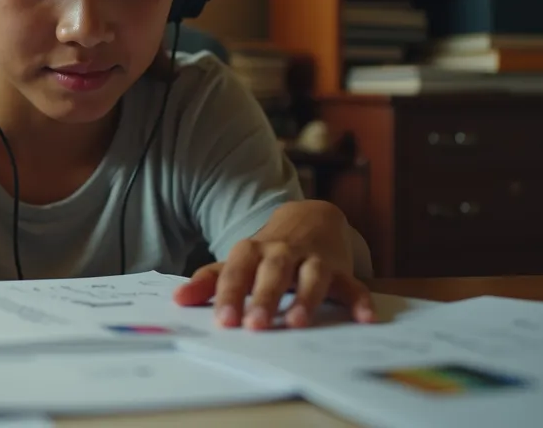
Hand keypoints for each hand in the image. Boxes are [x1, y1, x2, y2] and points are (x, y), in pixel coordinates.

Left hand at [172, 200, 374, 329]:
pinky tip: (365, 317)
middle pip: (273, 272)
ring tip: (298, 324)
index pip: (238, 272)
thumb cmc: (268, 250)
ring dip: (306, 299)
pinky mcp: (340, 269)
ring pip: (312, 276)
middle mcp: (283, 252)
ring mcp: (314, 258)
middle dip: (265, 298)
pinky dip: (360, 300)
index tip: (224, 321)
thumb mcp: (239, 261)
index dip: (230, 294)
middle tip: (255, 326)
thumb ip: (211, 281)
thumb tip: (178, 301)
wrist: (311, 217)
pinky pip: (353, 284)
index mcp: (253, 251)